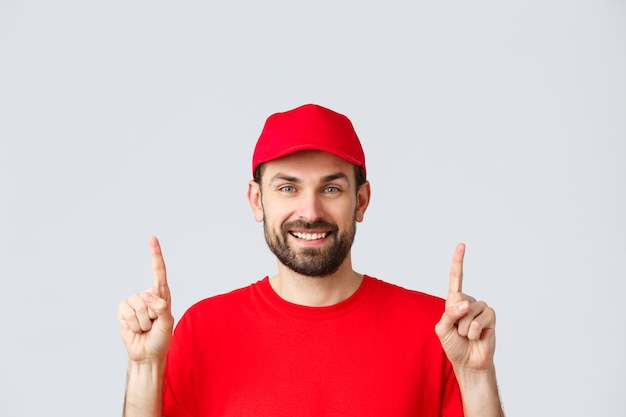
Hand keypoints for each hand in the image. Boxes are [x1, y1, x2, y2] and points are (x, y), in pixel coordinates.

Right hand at [118, 236, 173, 362]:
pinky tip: (135, 328)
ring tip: (145, 327)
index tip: (151, 238)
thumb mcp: (167, 324)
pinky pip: (127, 313)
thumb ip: (160, 308)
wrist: (146, 354)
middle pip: (149, 296)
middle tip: (153, 324)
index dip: (155, 254)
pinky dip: (132, 324)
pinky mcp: (122, 309)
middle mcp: (147, 295)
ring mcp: (134, 301)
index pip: (158, 271)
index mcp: (162, 294)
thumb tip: (147, 295)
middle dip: (152, 315)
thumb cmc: (160, 338)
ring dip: (142, 322)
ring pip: (138, 306)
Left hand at [435, 243, 495, 371]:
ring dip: (464, 328)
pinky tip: (477, 337)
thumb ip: (449, 314)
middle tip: (458, 330)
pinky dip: (475, 331)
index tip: (462, 245)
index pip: (456, 278)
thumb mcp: (442, 329)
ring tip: (467, 335)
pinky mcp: (491, 316)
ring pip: (468, 311)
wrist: (468, 362)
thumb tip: (466, 303)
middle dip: (455, 318)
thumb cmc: (454, 345)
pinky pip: (480, 319)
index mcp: (453, 301)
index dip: (458, 261)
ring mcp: (480, 308)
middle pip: (458, 298)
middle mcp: (468, 301)